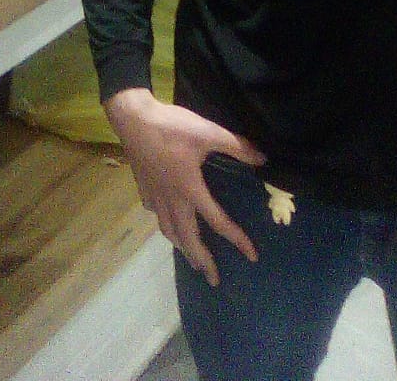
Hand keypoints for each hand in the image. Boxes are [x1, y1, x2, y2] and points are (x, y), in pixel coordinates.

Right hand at [105, 88, 264, 285]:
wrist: (133, 118)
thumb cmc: (171, 126)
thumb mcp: (207, 131)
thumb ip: (235, 146)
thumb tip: (262, 159)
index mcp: (190, 189)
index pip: (217, 222)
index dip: (237, 239)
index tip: (252, 256)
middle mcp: (172, 199)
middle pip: (188, 238)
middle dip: (202, 261)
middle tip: (213, 278)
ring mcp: (155, 195)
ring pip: (168, 230)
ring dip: (182, 247)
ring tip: (190, 257)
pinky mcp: (143, 186)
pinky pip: (154, 213)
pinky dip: (163, 222)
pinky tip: (165, 219)